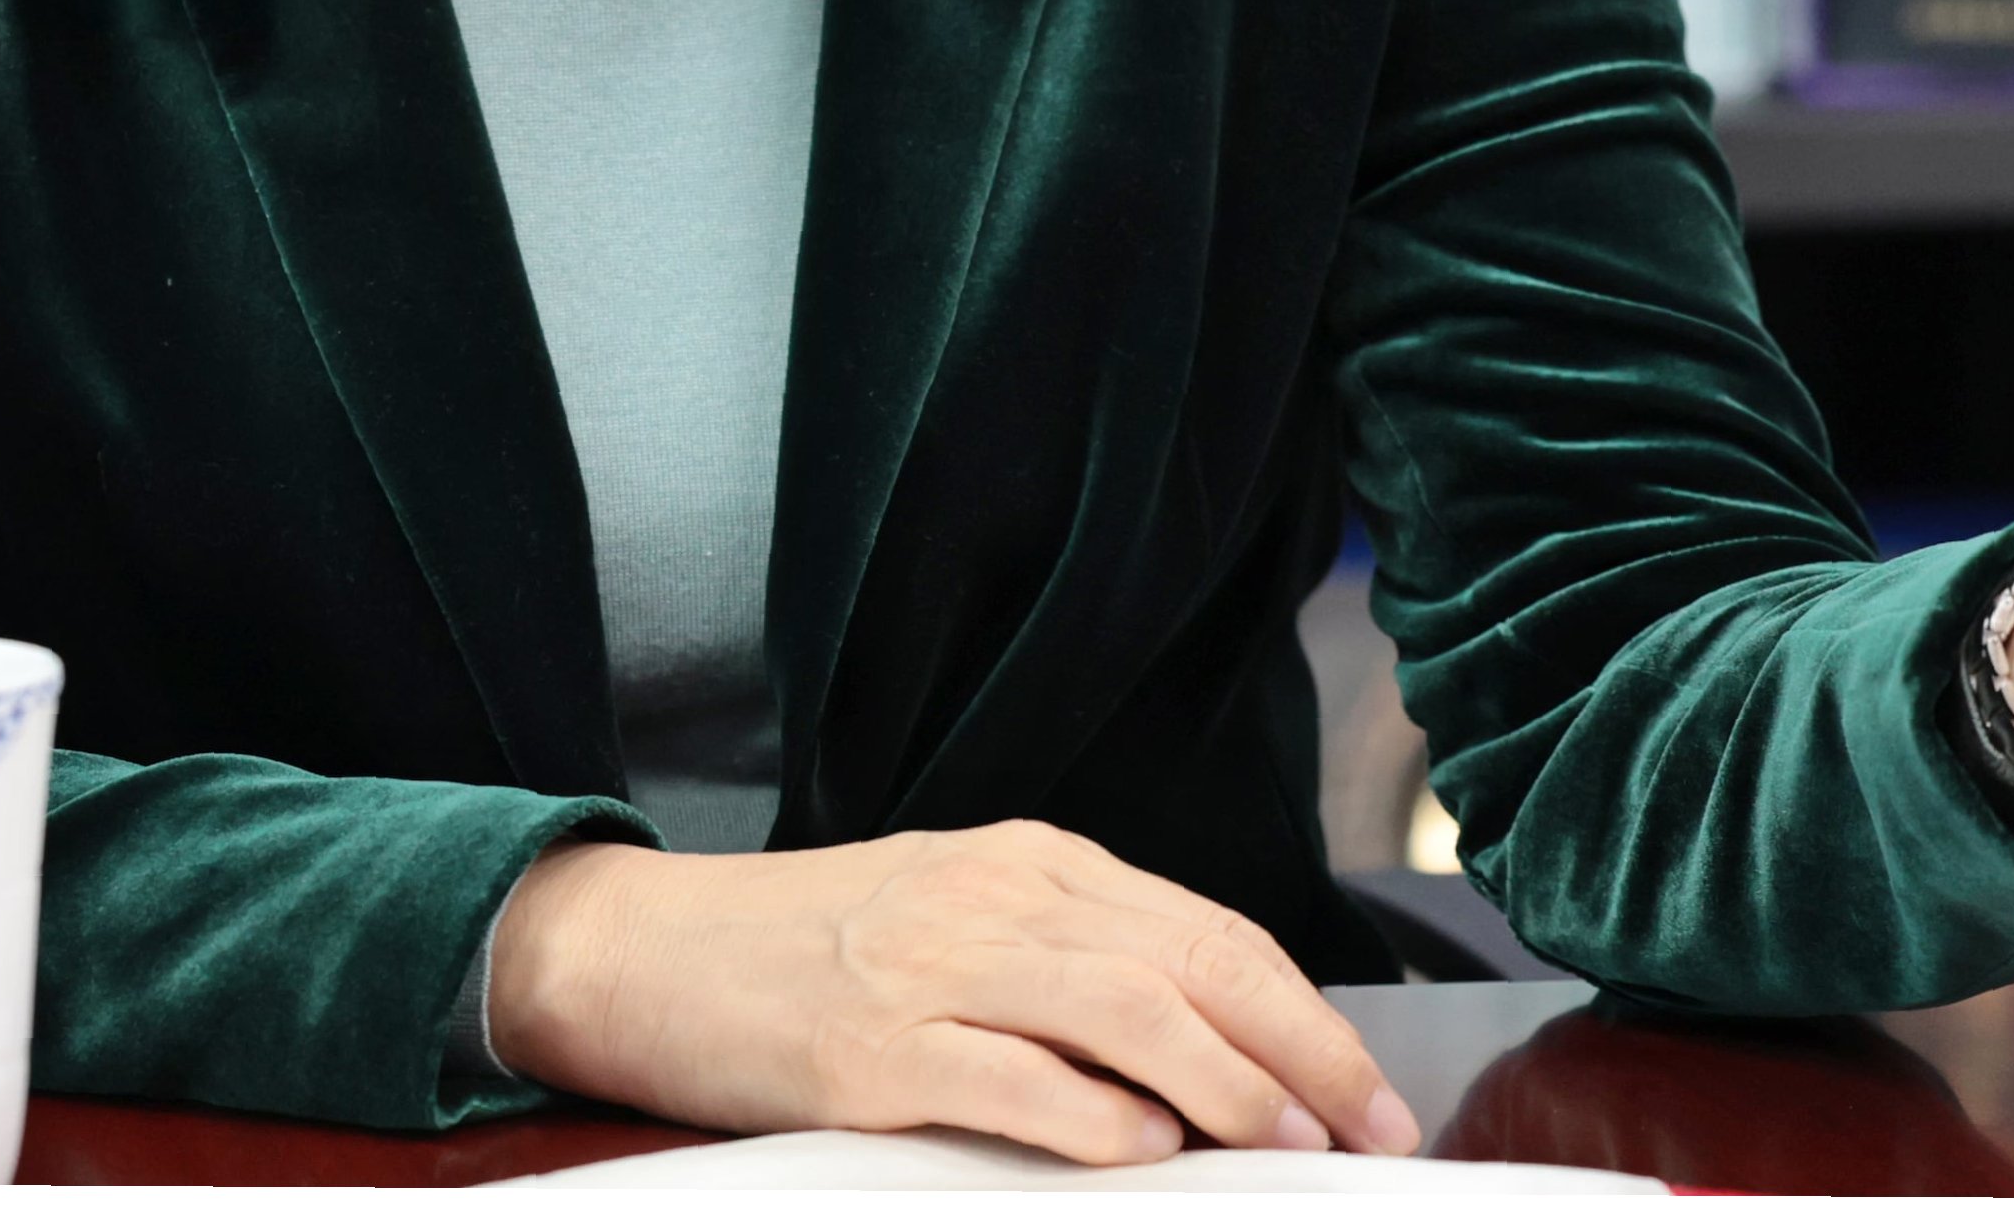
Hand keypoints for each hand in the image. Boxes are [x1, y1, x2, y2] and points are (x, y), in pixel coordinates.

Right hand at [484, 822, 1423, 1164]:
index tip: (1370, 1094)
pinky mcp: (866, 1049)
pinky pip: (1004, 1073)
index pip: (1207, 932)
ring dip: (1225, 1081)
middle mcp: (991, 898)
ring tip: (1288, 1145)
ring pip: (1118, 1006)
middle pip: (1187, 962)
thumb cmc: (805, 952)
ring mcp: (927, 968)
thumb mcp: (956, 919)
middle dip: (1299, 1051)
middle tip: (1368, 1130)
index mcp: (1027, 864)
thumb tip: (1216, 1050)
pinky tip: (1148, 1149)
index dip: (1305, 1014)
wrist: (642, 951)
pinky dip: (1090, 1112)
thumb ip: (1073, 959)